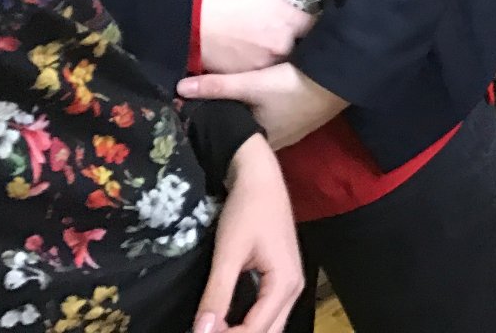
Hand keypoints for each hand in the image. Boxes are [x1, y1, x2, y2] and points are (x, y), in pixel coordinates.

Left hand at [179, 63, 346, 149]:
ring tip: (232, 100)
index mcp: (259, 142)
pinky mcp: (306, 117)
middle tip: (211, 108)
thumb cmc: (293, 88)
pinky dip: (268, 109)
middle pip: (246, 134)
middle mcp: (276, 142)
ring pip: (262, 125)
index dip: (215, 132)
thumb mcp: (251, 84)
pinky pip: (278, 117)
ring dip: (251, 116)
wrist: (340, 80)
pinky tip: (264, 96)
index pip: (230, 141)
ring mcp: (293, 131)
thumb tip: (179, 88)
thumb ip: (217, 86)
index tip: (196, 120)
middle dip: (232, 123)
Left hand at [192, 136, 302, 332]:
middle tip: (205, 332)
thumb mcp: (228, 253)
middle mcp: (294, 289)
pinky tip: (226, 321)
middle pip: (268, 332)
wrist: (260, 178)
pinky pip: (268, 312)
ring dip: (245, 332)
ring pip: (270, 325)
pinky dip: (249, 323)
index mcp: (285, 284)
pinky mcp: (282, 278)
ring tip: (212, 328)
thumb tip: (201, 332)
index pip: (256, 330)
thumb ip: (217, 295)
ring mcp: (290, 284)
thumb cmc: (247, 210)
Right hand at [199, 0, 316, 73]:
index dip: (309, 13)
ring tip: (259, 34)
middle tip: (278, 20)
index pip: (315, 20)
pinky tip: (245, 46)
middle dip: (292, 31)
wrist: (186, 19)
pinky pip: (257, 66)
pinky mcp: (244, 74)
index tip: (302, 8)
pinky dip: (255, 58)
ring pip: (278, 55)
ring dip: (274, 45)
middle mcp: (283, 44)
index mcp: (290, 19)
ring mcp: (263, 62)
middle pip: (298, 40)